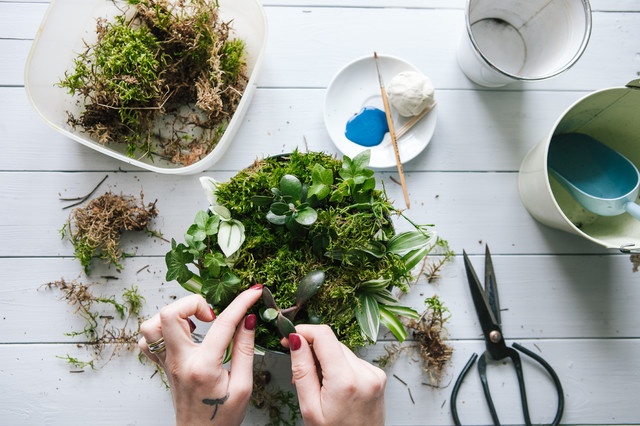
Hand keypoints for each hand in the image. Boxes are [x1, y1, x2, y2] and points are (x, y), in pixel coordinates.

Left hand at [138, 285, 262, 425]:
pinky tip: (181, 335)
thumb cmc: (222, 417)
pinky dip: (162, 330)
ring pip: (152, 324)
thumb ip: (245, 349)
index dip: (242, 302)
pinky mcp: (162, 365)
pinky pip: (148, 340)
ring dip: (175, 315)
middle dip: (195, 303)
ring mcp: (167, 363)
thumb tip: (248, 319)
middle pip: (170, 314)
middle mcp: (179, 361)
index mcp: (203, 366)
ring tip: (196, 323)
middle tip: (212, 315)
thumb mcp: (244, 385)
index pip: (223, 323)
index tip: (253, 293)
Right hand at [288, 325, 386, 425]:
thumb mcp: (310, 406)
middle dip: (313, 351)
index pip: (324, 335)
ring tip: (318, 385)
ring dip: (326, 360)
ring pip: (342, 351)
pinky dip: (340, 367)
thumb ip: (302, 369)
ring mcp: (374, 373)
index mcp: (345, 380)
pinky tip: (334, 386)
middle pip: (332, 343)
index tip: (290, 337)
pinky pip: (353, 361)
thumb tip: (295, 339)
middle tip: (300, 373)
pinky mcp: (378, 376)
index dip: (304, 331)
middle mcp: (365, 372)